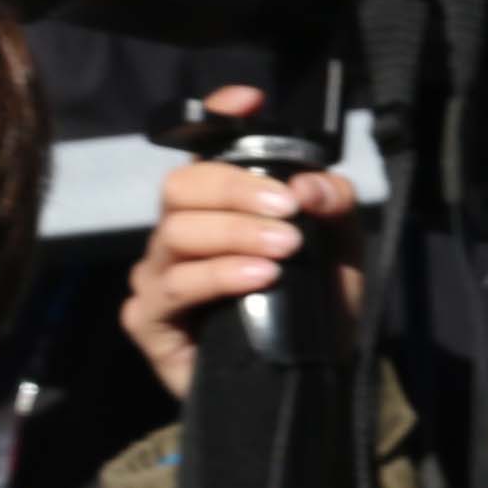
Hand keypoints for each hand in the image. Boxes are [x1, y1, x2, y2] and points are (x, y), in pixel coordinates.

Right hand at [117, 85, 362, 400]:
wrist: (303, 385)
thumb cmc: (312, 315)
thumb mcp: (339, 253)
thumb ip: (333, 210)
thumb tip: (312, 184)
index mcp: (217, 207)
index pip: (204, 150)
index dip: (217, 117)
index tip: (249, 101)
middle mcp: (178, 234)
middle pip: (180, 186)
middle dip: (234, 188)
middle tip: (286, 209)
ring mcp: (157, 276)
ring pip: (176, 233)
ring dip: (234, 234)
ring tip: (283, 249)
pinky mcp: (148, 320)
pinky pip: (174, 287)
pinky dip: (218, 276)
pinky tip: (258, 278)